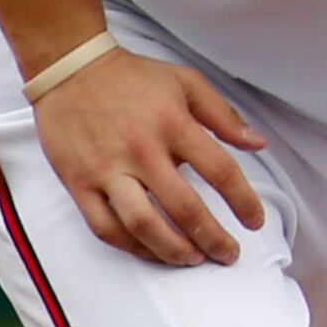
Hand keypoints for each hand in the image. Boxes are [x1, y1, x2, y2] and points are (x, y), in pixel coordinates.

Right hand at [33, 49, 269, 267]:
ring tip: (192, 259)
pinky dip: (131, 246)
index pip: (221, 172)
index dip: (244, 202)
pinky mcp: (78, 182)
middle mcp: (141, 151)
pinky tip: (151, 251)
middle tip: (228, 254)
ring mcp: (106, 170)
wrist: (68, 66)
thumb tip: (258, 143)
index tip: (255, 221)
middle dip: (213, 239)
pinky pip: (105, 226)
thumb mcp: (186, 82)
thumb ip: (224, 115)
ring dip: (172, 250)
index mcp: (174, 125)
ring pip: (143, 225)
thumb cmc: (131, 76)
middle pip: (185, 208)